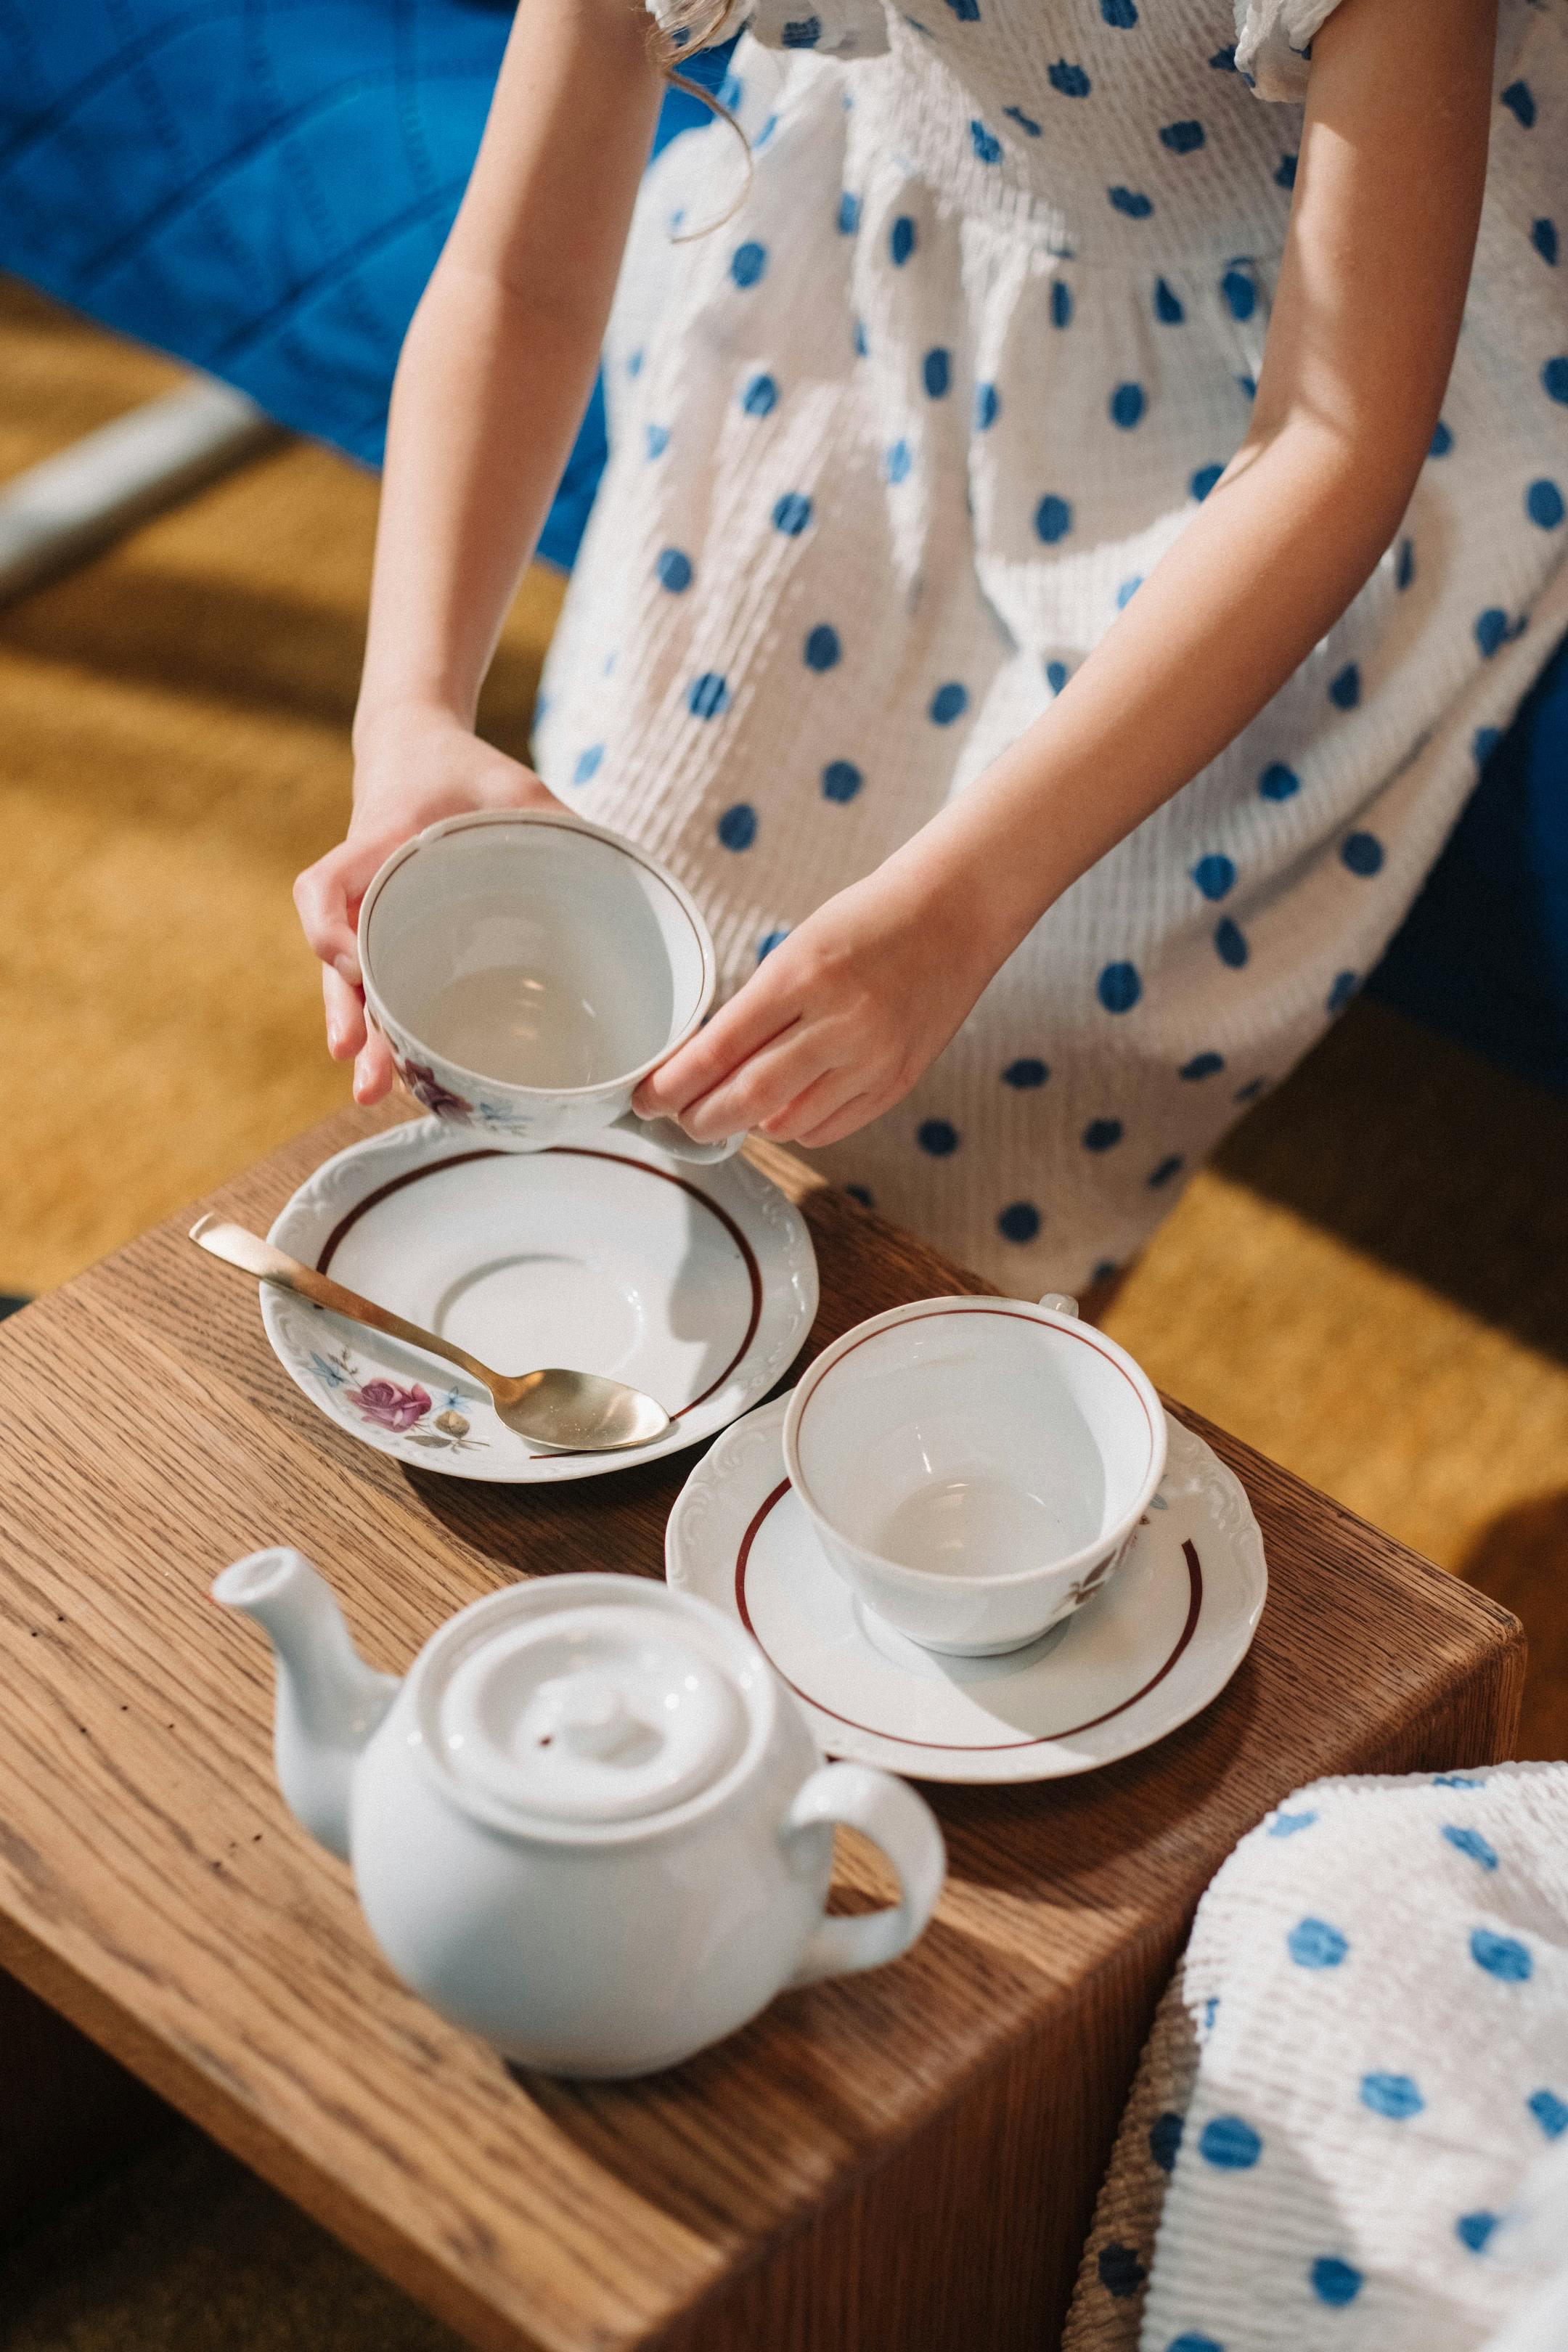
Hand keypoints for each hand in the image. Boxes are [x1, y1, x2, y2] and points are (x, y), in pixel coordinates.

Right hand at [294, 704, 563, 1104]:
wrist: (413, 743)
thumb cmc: (465, 769)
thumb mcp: (516, 787)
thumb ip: (559, 825)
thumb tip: (629, 881)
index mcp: (380, 843)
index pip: (326, 887)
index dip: (328, 928)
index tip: (349, 963)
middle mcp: (363, 886)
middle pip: (336, 959)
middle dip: (348, 1014)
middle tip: (354, 1060)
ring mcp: (371, 913)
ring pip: (353, 985)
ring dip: (364, 1037)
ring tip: (373, 1093)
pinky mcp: (387, 930)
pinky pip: (380, 981)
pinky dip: (388, 1024)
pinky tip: (406, 1069)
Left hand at [632, 853, 1000, 1149]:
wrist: (954, 916)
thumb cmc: (868, 923)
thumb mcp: (798, 948)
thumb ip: (758, 1008)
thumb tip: (707, 1066)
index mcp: (803, 975)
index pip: (719, 1048)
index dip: (673, 1084)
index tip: (645, 1098)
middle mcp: (839, 1022)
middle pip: (748, 1097)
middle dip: (701, 1118)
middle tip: (678, 1120)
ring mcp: (872, 1058)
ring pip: (786, 1122)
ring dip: (747, 1124)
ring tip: (728, 1112)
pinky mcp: (897, 1082)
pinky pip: (829, 1128)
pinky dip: (794, 1127)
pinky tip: (783, 1110)